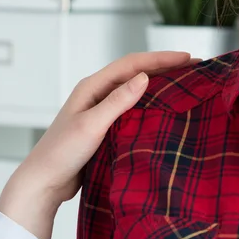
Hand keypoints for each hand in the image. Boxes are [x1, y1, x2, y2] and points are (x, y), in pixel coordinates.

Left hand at [0, 51, 198, 238]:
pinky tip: (162, 111)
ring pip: (133, 91)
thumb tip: (144, 77)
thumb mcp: (91, 125)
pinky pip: (130, 110)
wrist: (44, 181)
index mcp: (91, 87)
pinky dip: (148, 105)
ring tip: (184, 84)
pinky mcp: (103, 127)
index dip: (160, 59)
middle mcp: (96, 94)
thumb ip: (117, 102)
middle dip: (164, 68)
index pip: (131, 65)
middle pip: (134, 73)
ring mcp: (99, 111)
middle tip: (193, 67)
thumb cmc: (62, 153)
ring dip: (158, 85)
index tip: (188, 57)